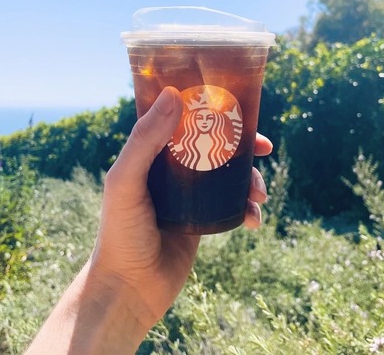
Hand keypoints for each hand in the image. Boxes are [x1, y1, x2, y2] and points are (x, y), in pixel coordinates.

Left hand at [26, 87, 271, 353]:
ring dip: (250, 179)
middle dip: (241, 143)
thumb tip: (173, 95)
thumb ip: (146, 140)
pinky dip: (247, 209)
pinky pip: (232, 205)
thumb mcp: (127, 182)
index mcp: (148, 153)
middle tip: (264, 146)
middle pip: (212, 143)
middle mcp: (169, 169)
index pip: (181, 118)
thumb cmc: (120, 234)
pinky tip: (253, 220)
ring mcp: (188, 195)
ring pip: (227, 174)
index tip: (235, 101)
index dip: (208, 107)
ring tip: (259, 195)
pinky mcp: (202, 219)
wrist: (129, 288)